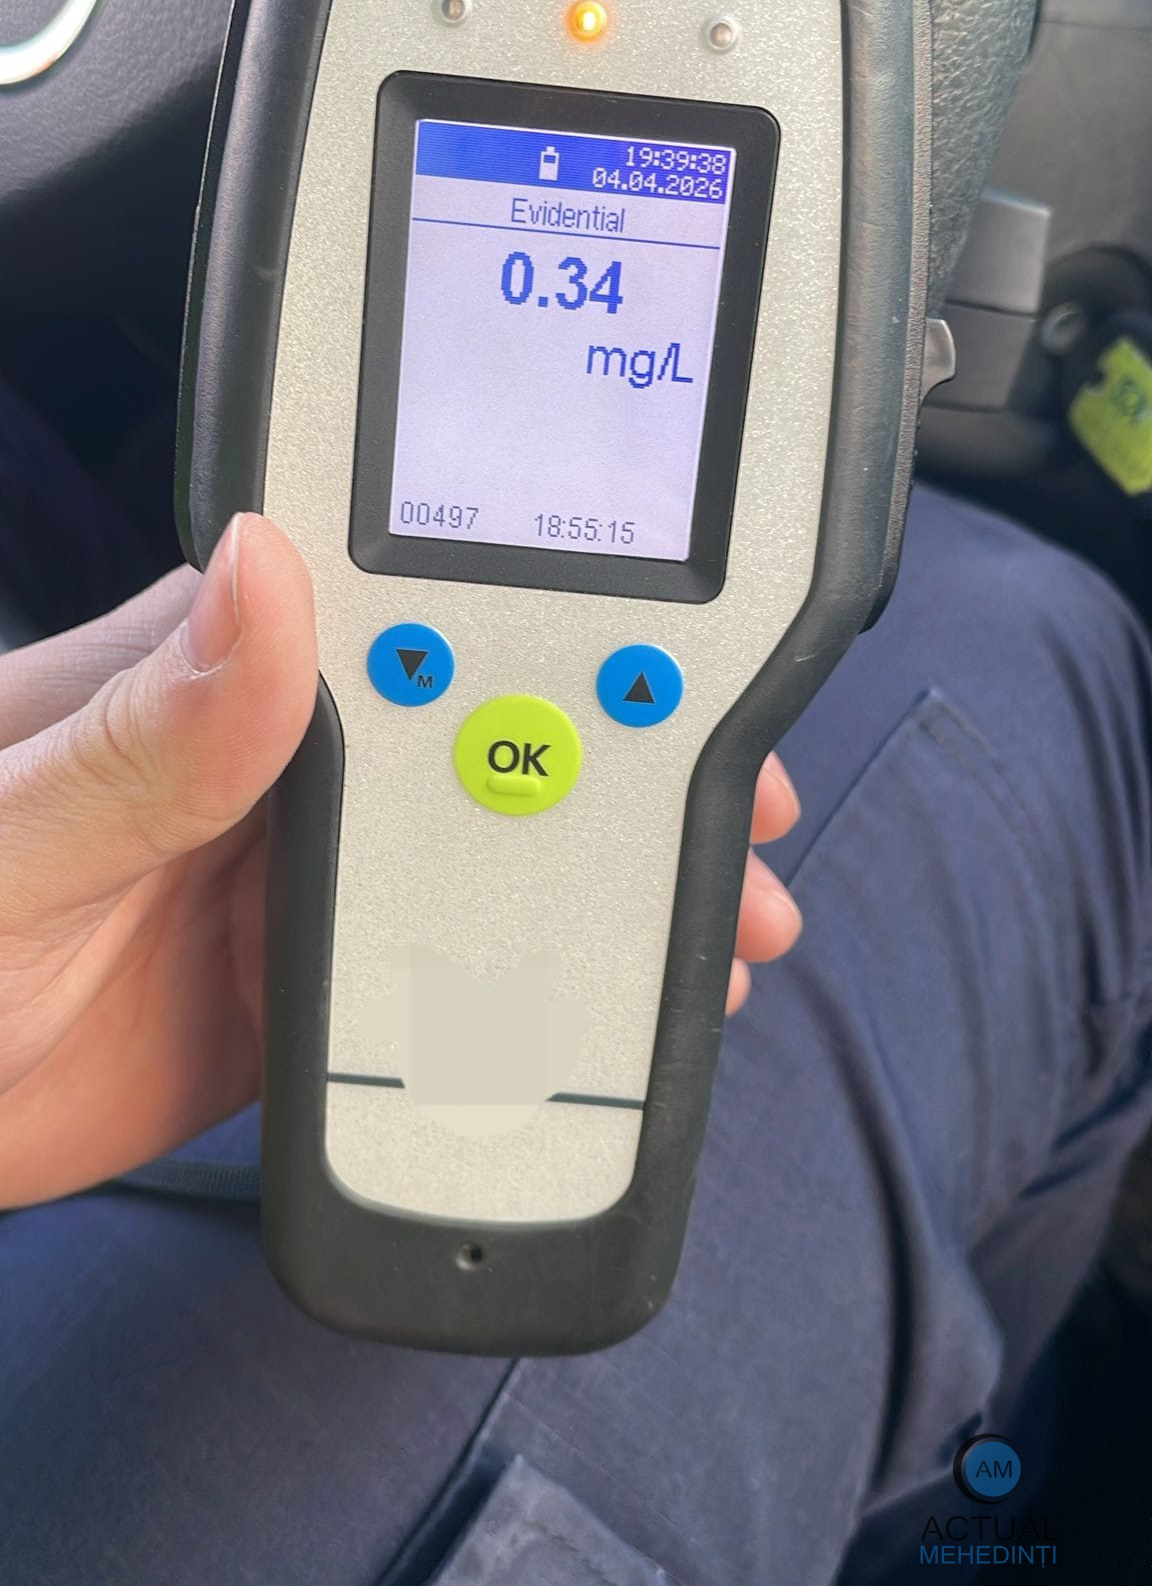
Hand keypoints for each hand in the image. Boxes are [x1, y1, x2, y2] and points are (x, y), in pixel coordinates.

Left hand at [0, 515, 800, 1206]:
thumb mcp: (12, 831)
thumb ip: (146, 733)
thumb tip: (273, 578)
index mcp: (209, 678)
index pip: (412, 605)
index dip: (555, 610)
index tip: (673, 640)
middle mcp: (267, 758)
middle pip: (486, 725)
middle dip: (626, 748)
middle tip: (738, 797)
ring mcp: (285, 870)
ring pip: (481, 845)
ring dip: (598, 872)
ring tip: (709, 917)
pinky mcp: (291, 979)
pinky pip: (436, 967)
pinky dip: (531, 982)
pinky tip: (599, 1006)